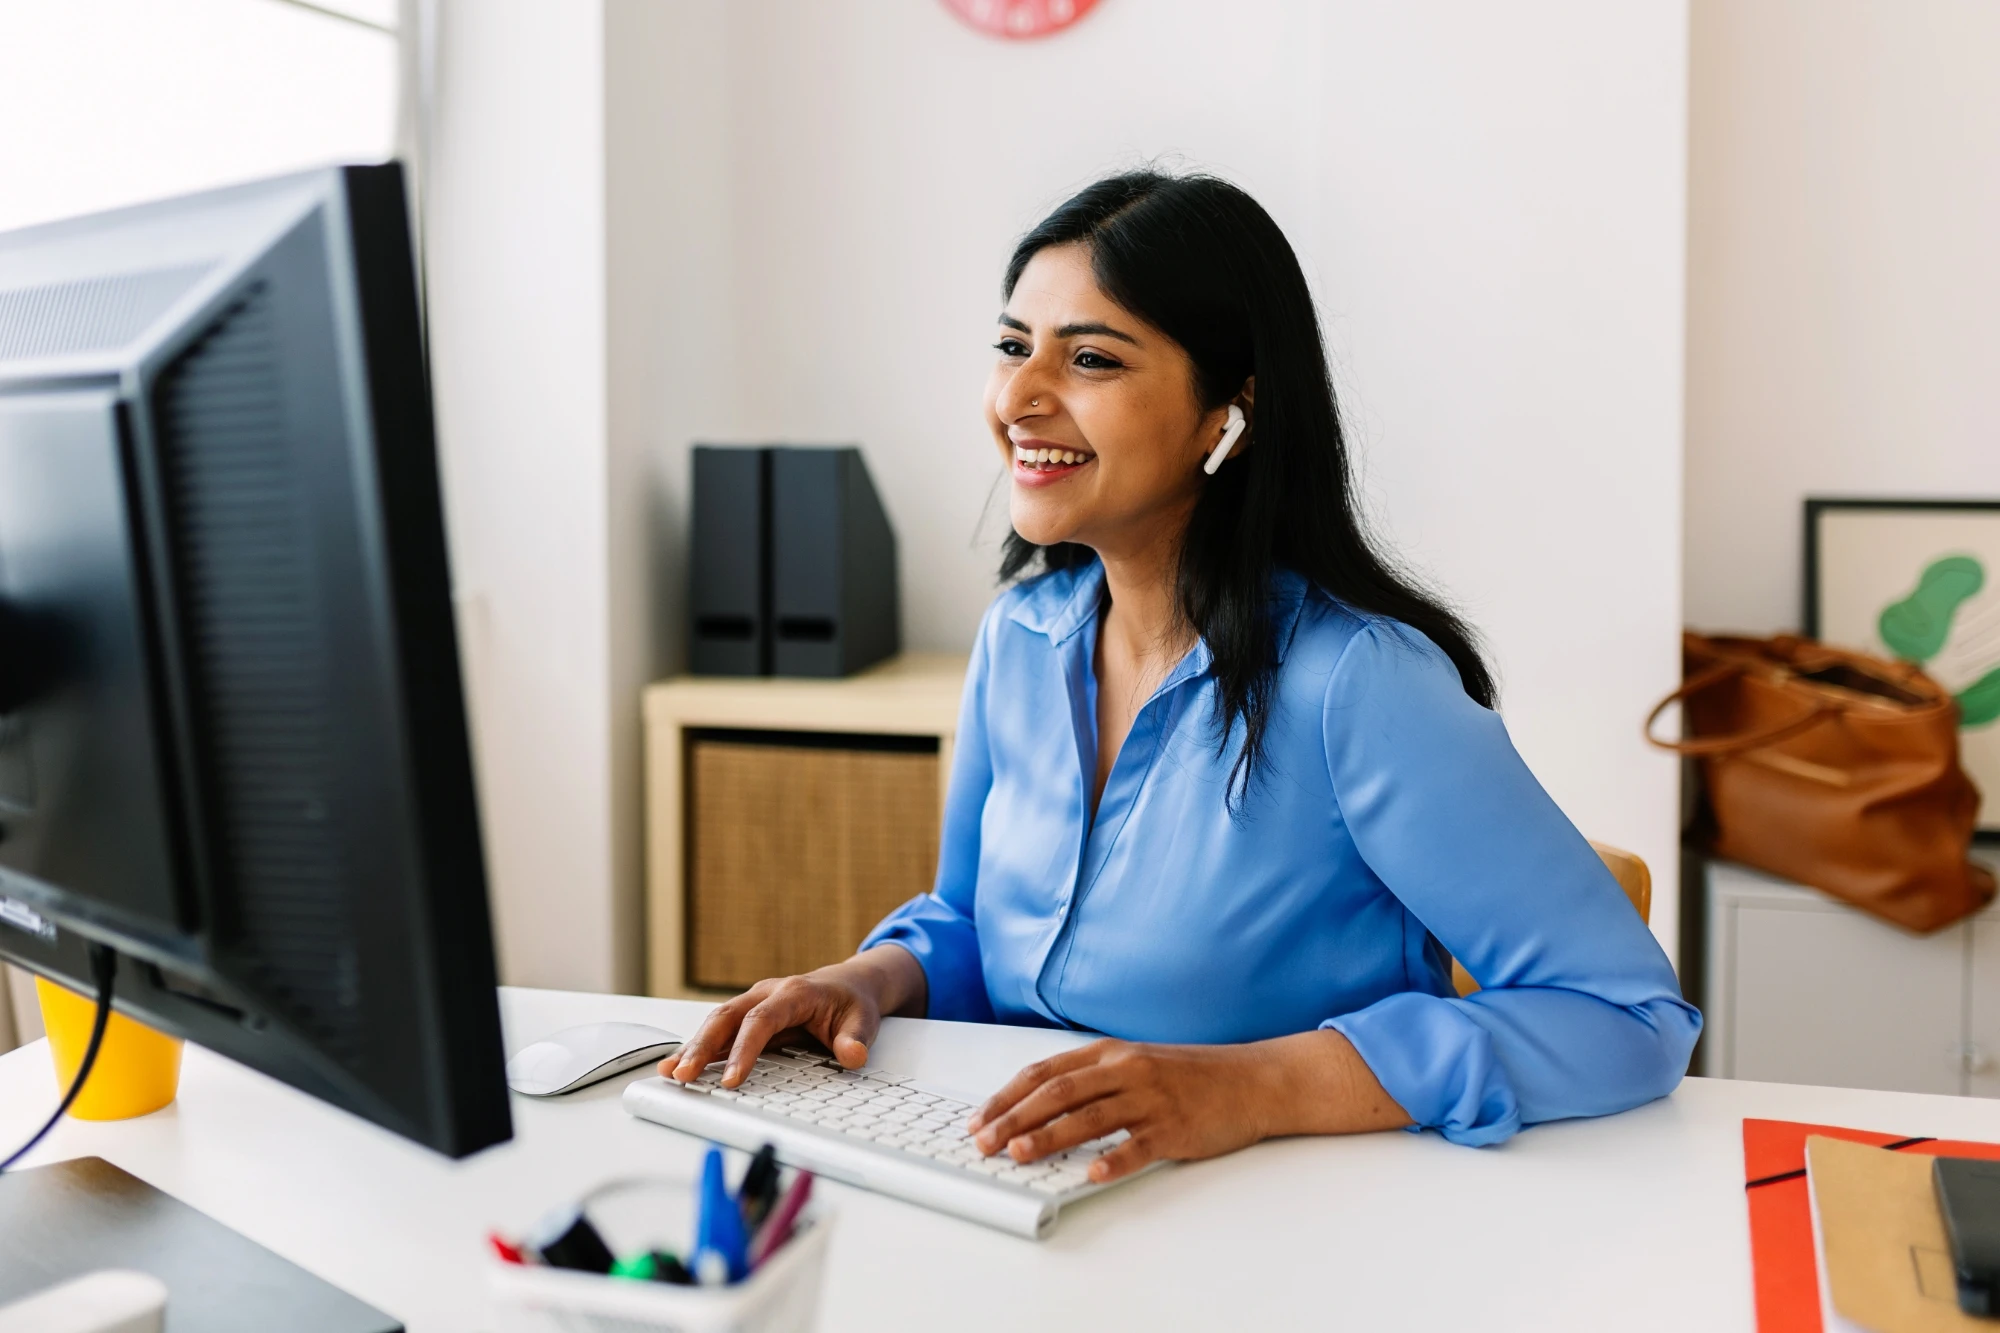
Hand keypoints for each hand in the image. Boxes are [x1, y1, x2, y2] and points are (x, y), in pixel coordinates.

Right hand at [663, 944, 925, 1087]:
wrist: (848, 984)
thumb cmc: (852, 1003)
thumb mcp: (864, 1020)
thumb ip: (856, 1039)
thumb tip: (853, 1056)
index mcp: (794, 993)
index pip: (762, 1020)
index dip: (745, 1049)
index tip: (733, 1080)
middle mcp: (767, 993)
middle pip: (727, 1017)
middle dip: (703, 1046)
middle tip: (683, 1075)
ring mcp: (754, 1003)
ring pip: (717, 1022)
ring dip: (694, 1047)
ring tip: (671, 1073)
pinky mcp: (747, 1016)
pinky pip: (719, 1030)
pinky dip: (699, 1047)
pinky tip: (678, 1065)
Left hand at [966, 1030, 1410, 1182]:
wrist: (1252, 1080)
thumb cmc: (1190, 1075)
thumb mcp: (1136, 1064)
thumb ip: (1093, 1079)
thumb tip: (1038, 1105)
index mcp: (1110, 1054)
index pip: (1045, 1072)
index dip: (1008, 1095)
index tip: (980, 1118)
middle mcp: (1125, 1071)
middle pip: (1058, 1093)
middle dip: (1015, 1118)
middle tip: (986, 1142)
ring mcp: (1151, 1098)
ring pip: (1090, 1116)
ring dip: (1050, 1136)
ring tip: (1021, 1154)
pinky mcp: (1176, 1127)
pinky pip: (1139, 1146)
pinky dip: (1113, 1160)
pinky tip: (1091, 1174)